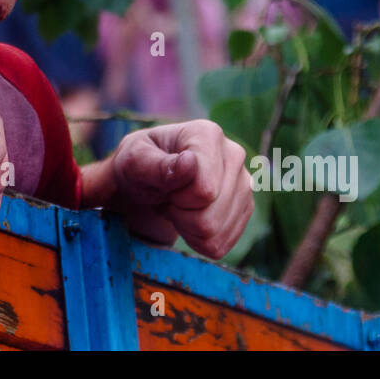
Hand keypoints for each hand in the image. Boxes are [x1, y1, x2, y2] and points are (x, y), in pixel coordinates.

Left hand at [107, 120, 252, 259]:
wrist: (146, 181)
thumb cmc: (139, 166)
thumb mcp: (135, 162)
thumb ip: (158, 166)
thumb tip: (189, 163)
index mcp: (208, 134)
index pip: (204, 191)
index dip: (178, 197)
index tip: (166, 183)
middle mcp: (234, 154)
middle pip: (211, 216)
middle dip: (181, 215)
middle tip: (169, 197)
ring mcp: (244, 182)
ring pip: (217, 233)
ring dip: (187, 228)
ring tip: (178, 205)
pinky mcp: (244, 207)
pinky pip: (221, 243)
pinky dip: (198, 239)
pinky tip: (189, 216)